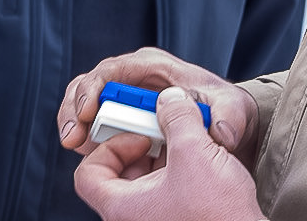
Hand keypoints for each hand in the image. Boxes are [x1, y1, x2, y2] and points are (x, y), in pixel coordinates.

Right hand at [58, 47, 258, 166]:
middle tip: (73, 136)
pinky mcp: (120, 119)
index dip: (95, 87)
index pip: (113, 70)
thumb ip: (228, 117)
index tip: (89, 111)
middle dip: (75, 108)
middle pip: (89, 84)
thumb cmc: (223, 107)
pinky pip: (93, 124)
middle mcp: (132, 78)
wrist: (224, 123)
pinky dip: (85, 137)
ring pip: (84, 102)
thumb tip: (219, 132)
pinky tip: (85, 153)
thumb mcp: (231, 108)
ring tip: (74, 144)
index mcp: (152, 67)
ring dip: (75, 123)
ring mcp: (123, 99)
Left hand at [75, 87, 264, 220]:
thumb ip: (176, 117)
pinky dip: (174, 176)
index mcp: (122, 208)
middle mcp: (132, 220)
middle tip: (163, 135)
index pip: (87, 174)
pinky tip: (199, 164)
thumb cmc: (218, 212)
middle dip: (140, 148)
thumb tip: (169, 98)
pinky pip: (162, 196)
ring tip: (187, 146)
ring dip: (161, 160)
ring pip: (142, 185)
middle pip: (116, 176)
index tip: (137, 136)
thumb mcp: (194, 151)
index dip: (108, 147)